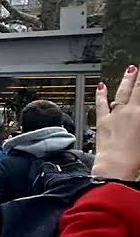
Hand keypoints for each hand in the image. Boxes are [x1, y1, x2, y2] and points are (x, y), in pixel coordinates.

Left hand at [93, 66, 139, 180]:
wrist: (115, 167)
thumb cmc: (136, 156)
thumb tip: (138, 112)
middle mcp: (129, 111)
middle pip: (136, 89)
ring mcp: (115, 115)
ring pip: (121, 93)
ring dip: (126, 80)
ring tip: (130, 69)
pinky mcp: (102, 122)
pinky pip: (101, 104)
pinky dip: (101, 94)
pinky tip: (101, 86)